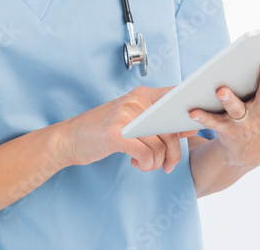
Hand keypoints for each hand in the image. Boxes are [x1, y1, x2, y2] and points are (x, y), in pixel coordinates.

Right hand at [55, 86, 196, 174]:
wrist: (67, 139)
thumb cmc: (102, 131)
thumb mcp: (130, 119)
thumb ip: (157, 121)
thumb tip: (190, 126)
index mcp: (141, 95)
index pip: (176, 98)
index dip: (188, 115)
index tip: (192, 131)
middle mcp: (135, 102)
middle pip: (172, 129)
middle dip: (174, 152)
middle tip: (168, 165)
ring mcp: (126, 117)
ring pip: (161, 145)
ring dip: (157, 162)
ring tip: (146, 165)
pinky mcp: (117, 135)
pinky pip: (147, 154)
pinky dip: (147, 164)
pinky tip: (137, 164)